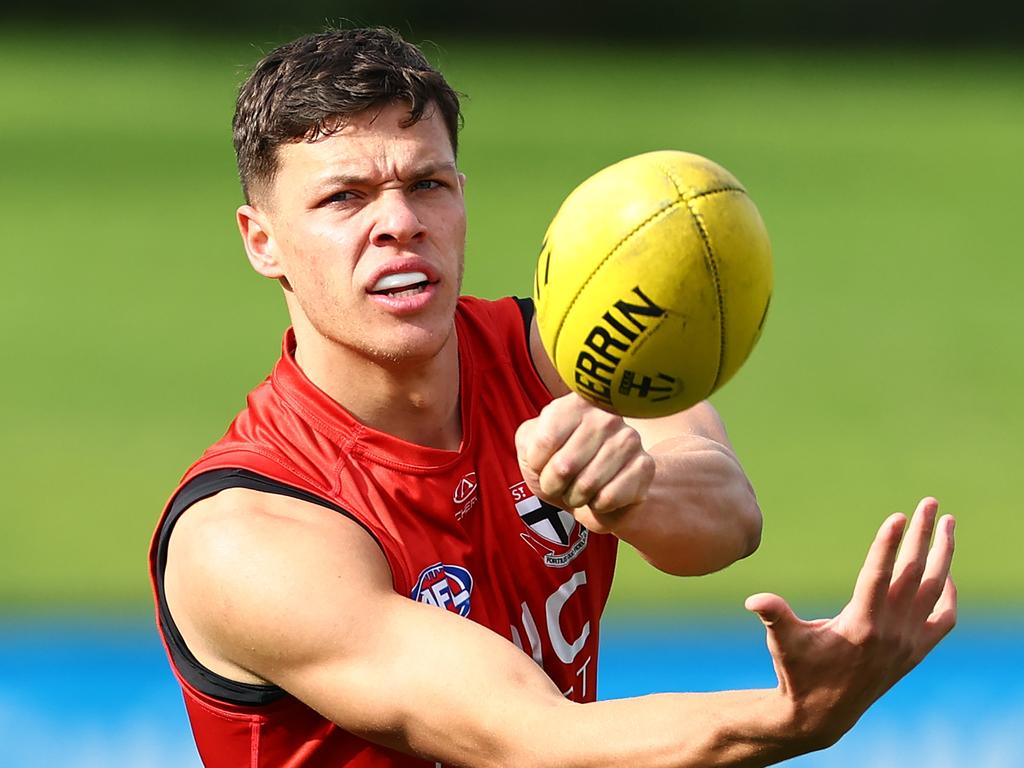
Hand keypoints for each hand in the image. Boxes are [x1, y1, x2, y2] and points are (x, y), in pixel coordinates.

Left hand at [514, 393, 654, 532]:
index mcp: (576, 402)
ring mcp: (628, 439)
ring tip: (581, 487)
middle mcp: (606, 415)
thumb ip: (528, 440)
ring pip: (586, 485)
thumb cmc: (561, 464)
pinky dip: (598, 505)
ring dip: (576, 497)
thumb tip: (540, 444)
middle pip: (564, 466)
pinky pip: (608, 498)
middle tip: (562, 482)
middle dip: (555, 485)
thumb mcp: (532, 447)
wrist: (599, 489)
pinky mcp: (644, 466)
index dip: (537, 464)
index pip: (544, 441)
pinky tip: (602, 492)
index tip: (543, 463)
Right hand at [745, 497, 956, 749]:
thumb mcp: (783, 643)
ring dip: (944, 554)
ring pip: (935, 590)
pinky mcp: (915, 652)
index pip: (880, 577)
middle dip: (923, 535)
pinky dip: (948, 592)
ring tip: (947, 522)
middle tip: (929, 502)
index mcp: (860, 626)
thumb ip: (774, 617)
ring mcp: (908, 643)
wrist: (822, 715)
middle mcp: (891, 633)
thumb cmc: (798, 672)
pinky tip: (945, 572)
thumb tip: (754, 600)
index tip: (900, 516)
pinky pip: (943, 618)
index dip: (889, 545)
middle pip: (915, 574)